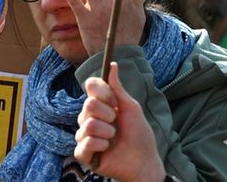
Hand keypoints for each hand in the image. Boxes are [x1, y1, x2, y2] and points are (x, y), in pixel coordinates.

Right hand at [75, 62, 166, 181]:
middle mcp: (89, 118)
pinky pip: (84, 143)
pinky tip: (107, 150)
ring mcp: (84, 135)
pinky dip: (100, 146)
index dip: (103, 92)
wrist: (143, 161)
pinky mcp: (83, 153)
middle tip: (117, 124)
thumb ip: (118, 88)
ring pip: (88, 125)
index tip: (115, 101)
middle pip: (88, 104)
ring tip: (114, 139)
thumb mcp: (131, 107)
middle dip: (108, 115)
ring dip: (107, 133)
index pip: (90, 86)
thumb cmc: (139, 134)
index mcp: (99, 105)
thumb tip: (112, 65)